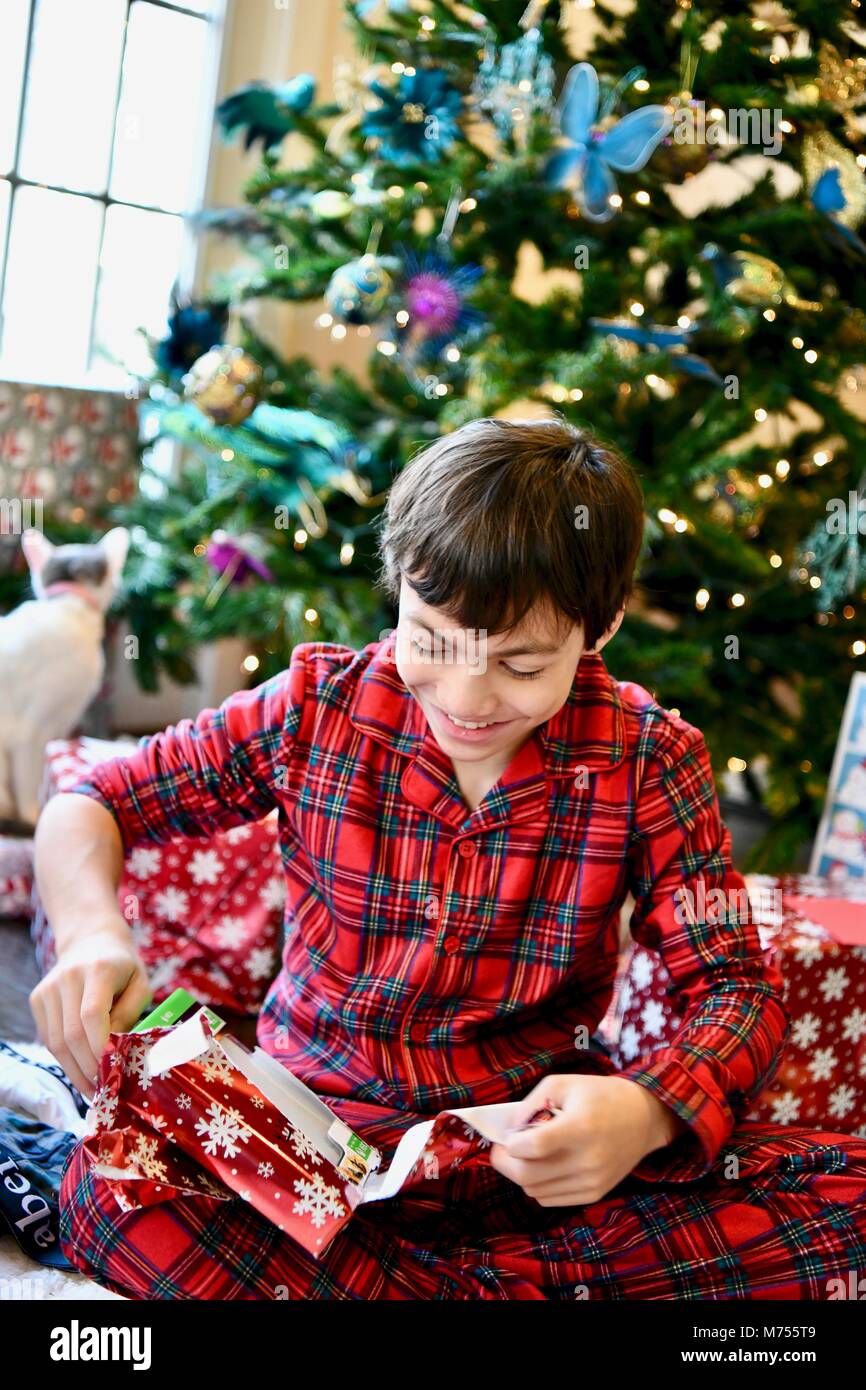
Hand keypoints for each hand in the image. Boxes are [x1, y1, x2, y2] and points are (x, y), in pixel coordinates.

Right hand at [29, 923, 151, 1100]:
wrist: (91, 941)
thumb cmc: (123, 968)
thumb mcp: (141, 984)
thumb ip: (130, 1015)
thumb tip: (115, 1051)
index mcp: (98, 969)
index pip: (93, 1015)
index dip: (100, 1048)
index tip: (112, 1073)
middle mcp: (67, 977)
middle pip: (72, 1034)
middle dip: (88, 1068)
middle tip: (104, 1091)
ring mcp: (48, 988)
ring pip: (56, 1041)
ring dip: (74, 1070)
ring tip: (92, 1088)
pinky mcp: (37, 998)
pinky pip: (49, 1038)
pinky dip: (64, 1058)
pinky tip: (80, 1069)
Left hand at [489, 1074, 685, 1206]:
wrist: (644, 1118)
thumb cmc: (599, 1095)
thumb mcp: (563, 1084)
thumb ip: (530, 1104)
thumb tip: (509, 1133)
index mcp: (580, 1127)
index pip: (535, 1147)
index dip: (511, 1145)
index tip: (507, 1138)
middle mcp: (588, 1160)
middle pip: (528, 1176)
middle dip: (506, 1163)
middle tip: (503, 1150)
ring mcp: (592, 1181)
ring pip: (535, 1192)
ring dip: (522, 1174)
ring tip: (528, 1155)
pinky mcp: (595, 1194)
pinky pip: (551, 1199)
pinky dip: (539, 1186)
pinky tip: (545, 1166)